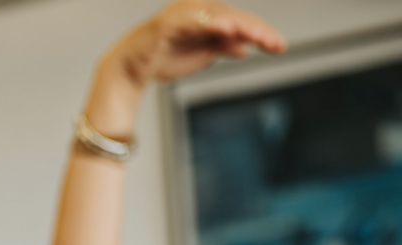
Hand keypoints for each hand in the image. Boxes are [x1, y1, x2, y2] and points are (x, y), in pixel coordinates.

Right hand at [106, 1, 285, 88]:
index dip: (262, 34)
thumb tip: (245, 48)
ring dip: (240, 26)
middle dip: (257, 31)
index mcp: (210, 17)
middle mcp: (200, 10)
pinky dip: (210, 22)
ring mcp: (185, 13)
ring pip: (219, 16)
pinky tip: (226, 27)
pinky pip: (193, 20)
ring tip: (258, 37)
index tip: (280, 47)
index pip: (241, 24)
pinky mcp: (169, 22)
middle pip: (236, 17)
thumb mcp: (202, 55)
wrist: (131, 68)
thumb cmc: (164, 57)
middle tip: (275, 44)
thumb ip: (223, 47)